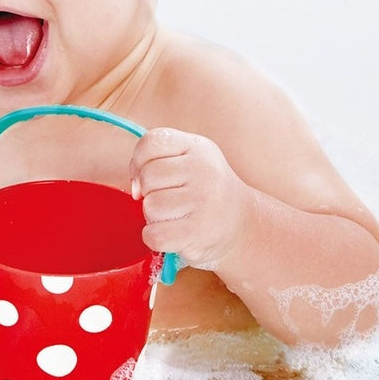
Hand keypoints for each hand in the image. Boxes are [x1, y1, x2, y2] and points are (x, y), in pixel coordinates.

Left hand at [129, 128, 250, 271]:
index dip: (139, 161)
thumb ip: (156, 160)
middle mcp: (204, 170)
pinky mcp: (199, 231)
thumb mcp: (188, 160)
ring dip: (154, 217)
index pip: (152, 141)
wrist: (243, 223)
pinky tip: (172, 234)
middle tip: (168, 200)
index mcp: (197, 146)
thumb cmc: (203, 190)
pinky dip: (155, 238)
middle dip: (149, 192)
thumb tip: (135, 188)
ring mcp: (204, 200)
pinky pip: (155, 234)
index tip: (148, 177)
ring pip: (150, 207)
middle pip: (148, 176)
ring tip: (174, 216)